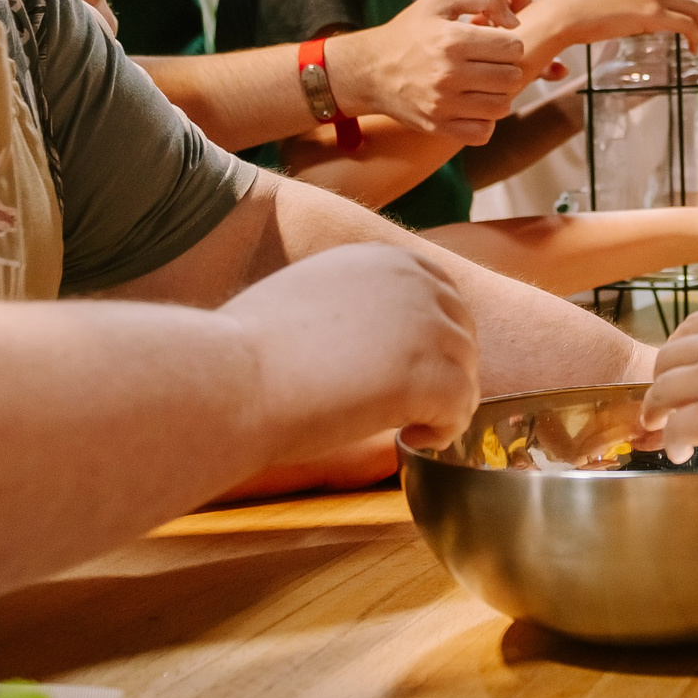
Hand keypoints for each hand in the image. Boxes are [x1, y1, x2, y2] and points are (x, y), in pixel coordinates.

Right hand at [223, 241, 479, 455]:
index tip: (407, 371)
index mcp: (385, 258)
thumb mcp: (311, 295)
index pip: (443, 296)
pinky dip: (442, 432)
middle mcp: (415, 282)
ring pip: (466, 375)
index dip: (434, 340)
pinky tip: (408, 438)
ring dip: (442, 405)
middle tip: (405, 407)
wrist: (231, 378)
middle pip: (462, 335)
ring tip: (402, 424)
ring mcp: (429, 327)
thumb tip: (379, 337)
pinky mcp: (432, 376)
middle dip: (442, 373)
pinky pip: (462, 410)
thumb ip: (357, 303)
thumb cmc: (251, 349)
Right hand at [325, 0, 527, 140]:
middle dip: (506, 67)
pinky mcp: (437, 126)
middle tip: (490, 64)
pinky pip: (483, 133)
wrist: (370, 69)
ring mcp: (442, 104)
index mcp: (452, 40)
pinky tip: (474, 106)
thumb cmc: (412, 30)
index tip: (494, 43)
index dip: (509, 43)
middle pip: (512, 77)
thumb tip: (515, 23)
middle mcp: (447, 74)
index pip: (513, 48)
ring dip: (498, 94)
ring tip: (484, 84)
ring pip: (502, 106)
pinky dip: (484, 121)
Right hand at [531, 0, 697, 55]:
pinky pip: (687, 24)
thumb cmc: (586, 5)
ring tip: (693, 41)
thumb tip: (653, 7)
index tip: (690, 11)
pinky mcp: (652, 13)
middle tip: (694, 30)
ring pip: (695, 8)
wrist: (568, 12)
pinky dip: (694, 37)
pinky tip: (690, 47)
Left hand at [644, 284, 697, 453]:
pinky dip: (671, 442)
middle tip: (663, 394)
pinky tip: (678, 452)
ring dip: (654, 410)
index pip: (696, 325)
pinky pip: (677, 430)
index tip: (683, 359)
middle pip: (669, 357)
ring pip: (662, 392)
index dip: (683, 344)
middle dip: (660, 375)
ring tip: (654, 426)